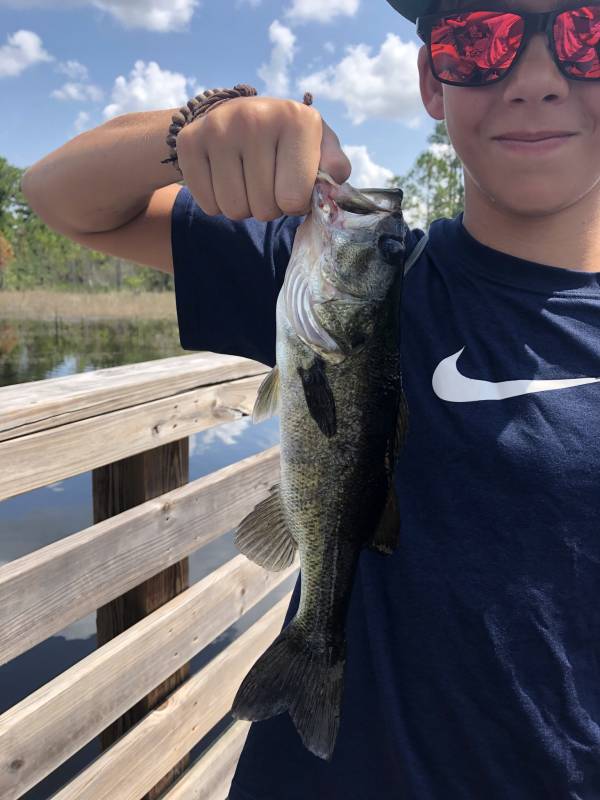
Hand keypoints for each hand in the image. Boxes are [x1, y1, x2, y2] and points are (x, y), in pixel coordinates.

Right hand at [175, 95, 351, 220]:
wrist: (236, 114)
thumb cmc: (287, 141)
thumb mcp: (318, 146)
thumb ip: (334, 166)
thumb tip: (336, 178)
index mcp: (296, 119)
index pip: (294, 200)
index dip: (295, 204)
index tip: (293, 184)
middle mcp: (255, 117)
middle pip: (264, 209)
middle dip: (269, 207)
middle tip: (268, 183)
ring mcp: (218, 128)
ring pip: (234, 210)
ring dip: (244, 207)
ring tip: (248, 181)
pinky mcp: (190, 142)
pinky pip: (209, 205)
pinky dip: (217, 202)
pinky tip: (225, 178)